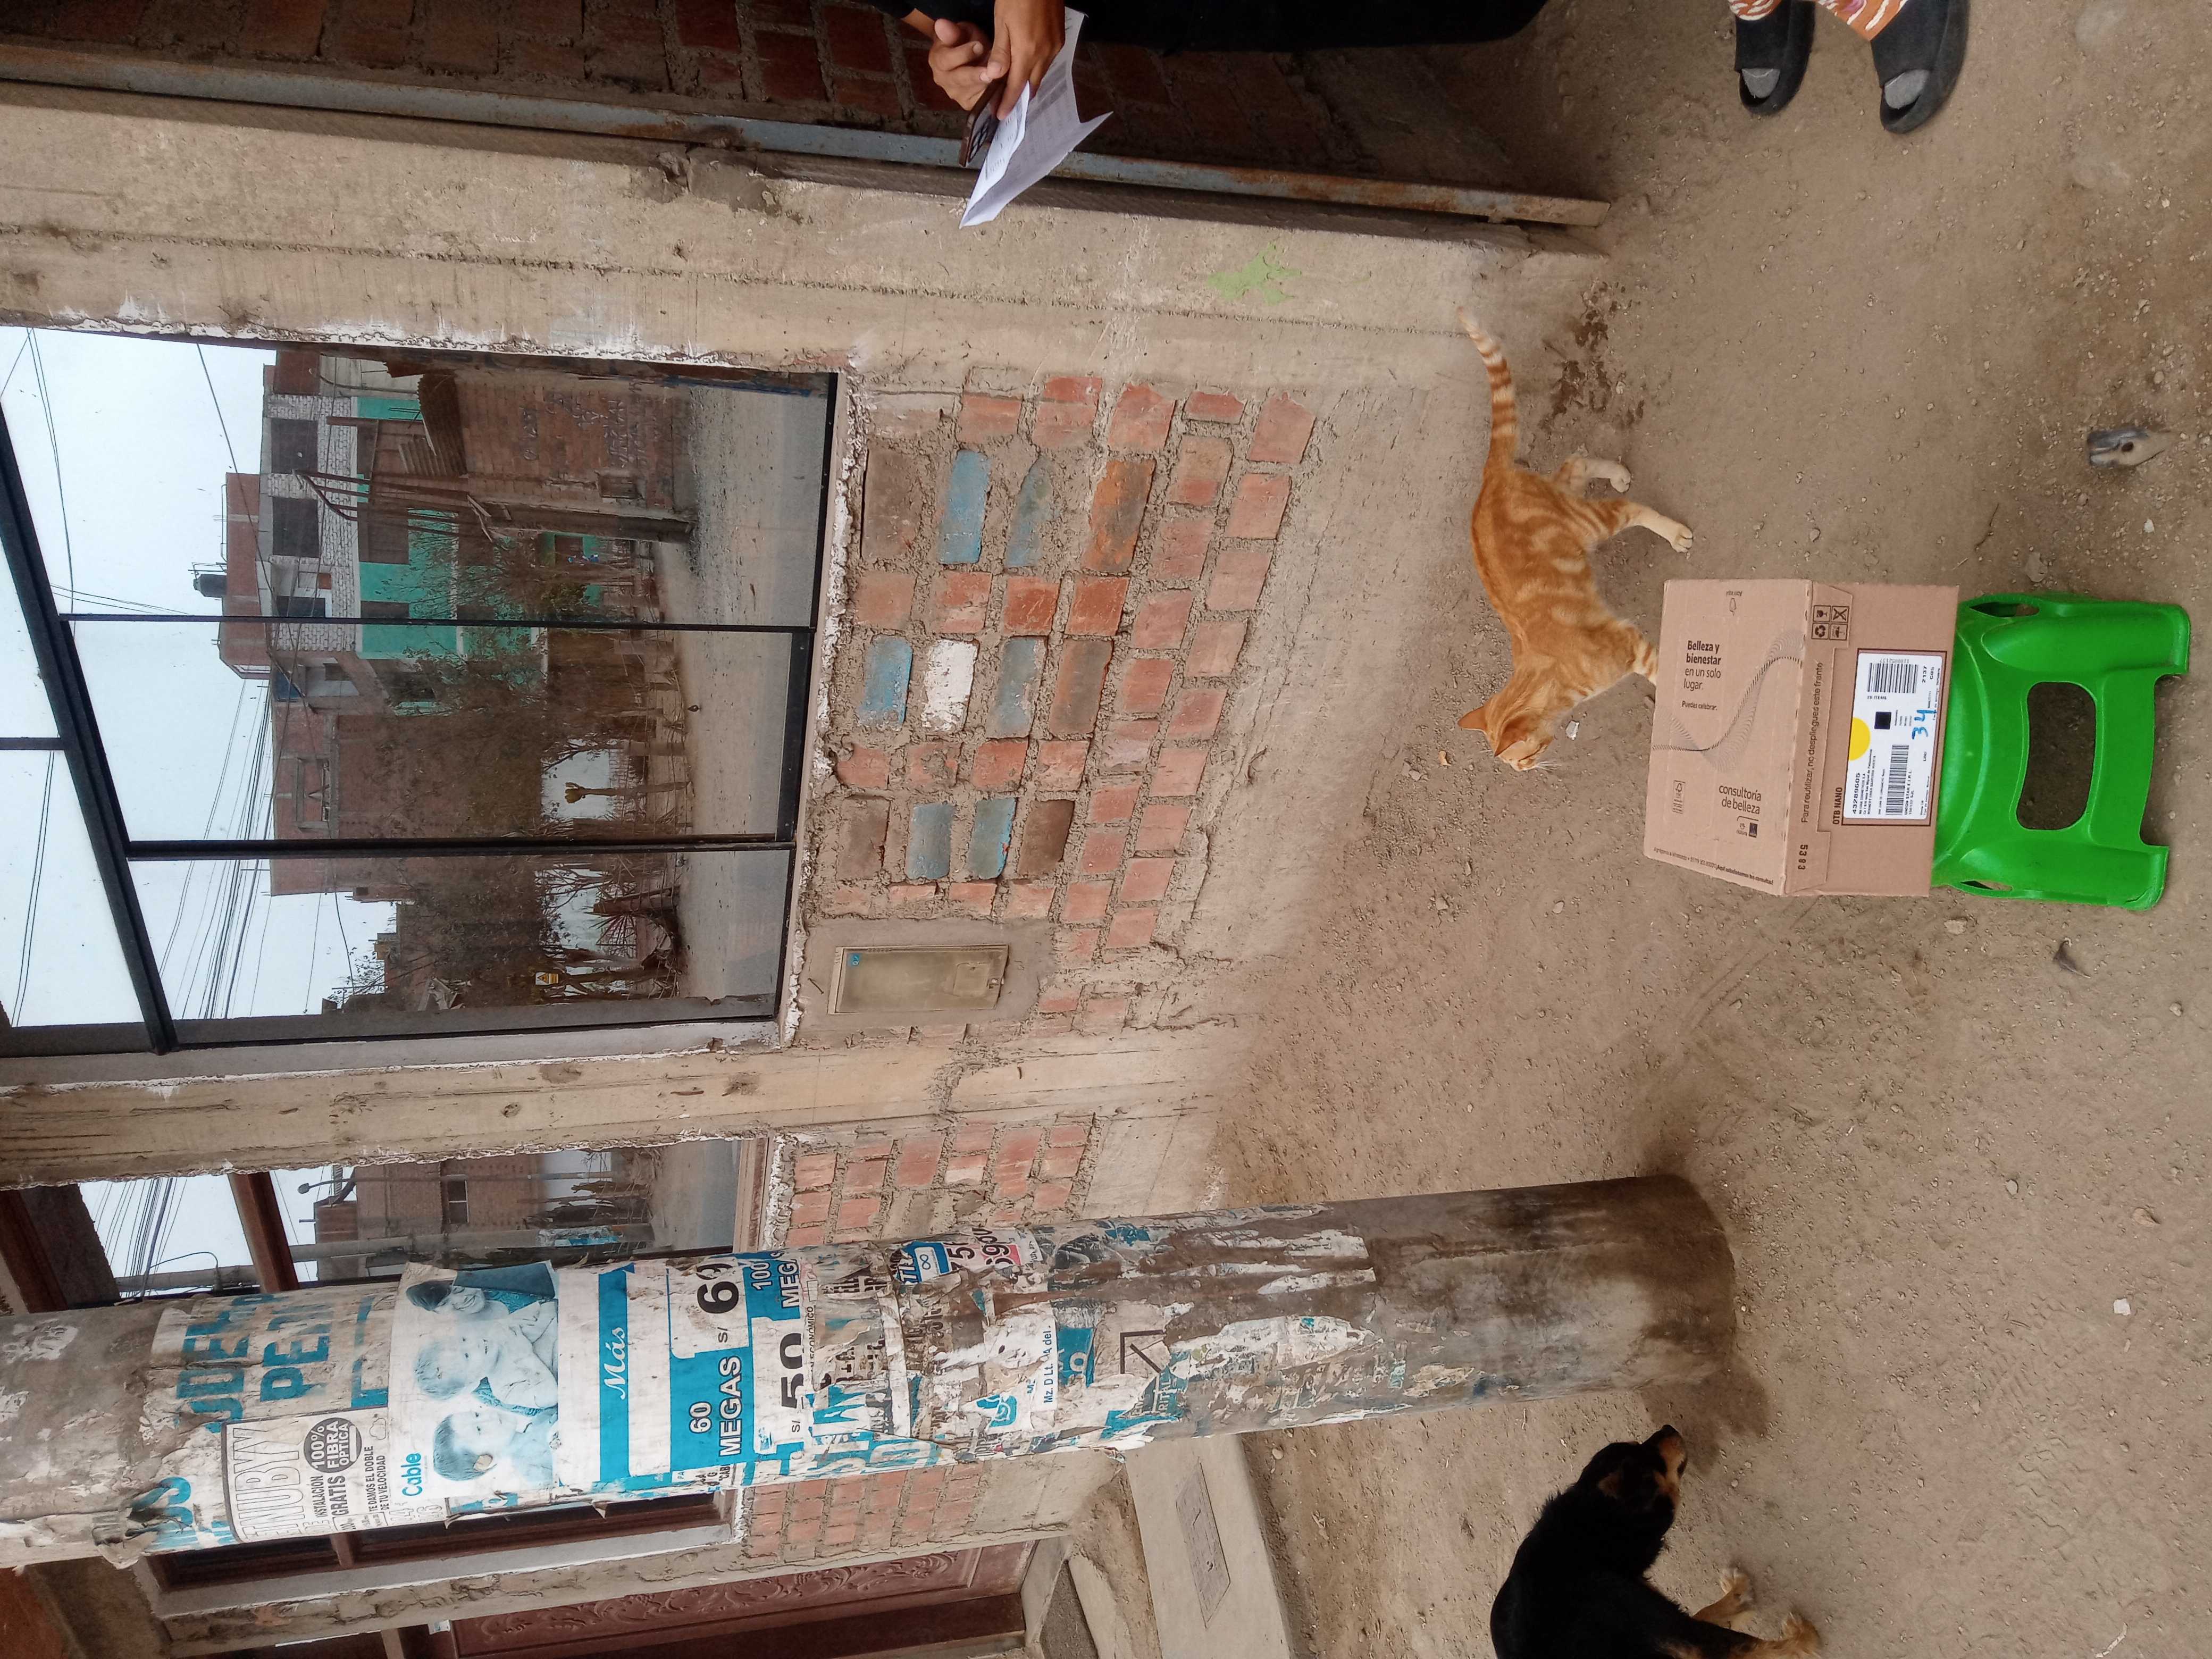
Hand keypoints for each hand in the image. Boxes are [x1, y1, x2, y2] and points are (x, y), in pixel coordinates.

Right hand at [928, 18, 994, 111]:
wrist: (973, 55)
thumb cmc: (967, 41)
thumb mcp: (962, 32)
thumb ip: (952, 31)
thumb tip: (941, 24)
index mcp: (937, 59)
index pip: (946, 59)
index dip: (962, 53)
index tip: (978, 46)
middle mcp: (943, 79)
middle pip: (957, 79)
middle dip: (974, 75)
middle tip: (989, 71)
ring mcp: (955, 93)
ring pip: (969, 92)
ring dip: (984, 85)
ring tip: (996, 78)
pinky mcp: (968, 103)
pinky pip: (979, 101)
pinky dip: (990, 96)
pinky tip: (999, 89)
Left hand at [985, 0, 1063, 116]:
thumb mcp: (1002, 21)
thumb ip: (1000, 51)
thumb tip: (994, 77)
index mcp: (1028, 52)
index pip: (1017, 87)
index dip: (1008, 103)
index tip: (1001, 116)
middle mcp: (1045, 54)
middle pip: (1031, 85)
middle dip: (1019, 98)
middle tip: (1006, 106)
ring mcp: (1055, 47)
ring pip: (1040, 74)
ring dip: (1028, 83)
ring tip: (1014, 88)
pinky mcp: (1060, 39)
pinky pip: (1047, 61)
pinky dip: (1036, 68)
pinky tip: (1026, 66)